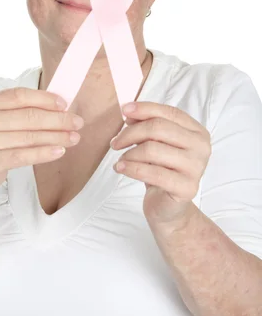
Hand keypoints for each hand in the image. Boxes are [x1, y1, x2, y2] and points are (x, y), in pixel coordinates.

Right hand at [0, 87, 82, 187]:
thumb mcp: (1, 118)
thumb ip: (23, 110)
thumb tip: (61, 107)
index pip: (19, 96)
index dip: (44, 99)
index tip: (64, 104)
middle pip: (27, 117)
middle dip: (57, 119)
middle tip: (77, 122)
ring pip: (29, 137)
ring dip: (56, 137)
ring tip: (74, 137)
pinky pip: (23, 156)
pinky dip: (44, 153)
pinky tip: (60, 151)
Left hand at [110, 101, 211, 224]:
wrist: (167, 206)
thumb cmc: (160, 170)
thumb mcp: (154, 143)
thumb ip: (146, 125)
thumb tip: (129, 112)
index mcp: (197, 132)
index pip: (169, 113)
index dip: (145, 109)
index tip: (123, 111)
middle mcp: (201, 147)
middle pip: (158, 128)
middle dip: (131, 133)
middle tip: (115, 143)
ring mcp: (196, 168)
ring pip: (152, 149)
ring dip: (129, 153)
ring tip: (120, 160)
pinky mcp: (187, 188)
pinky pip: (152, 173)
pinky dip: (131, 169)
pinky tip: (120, 168)